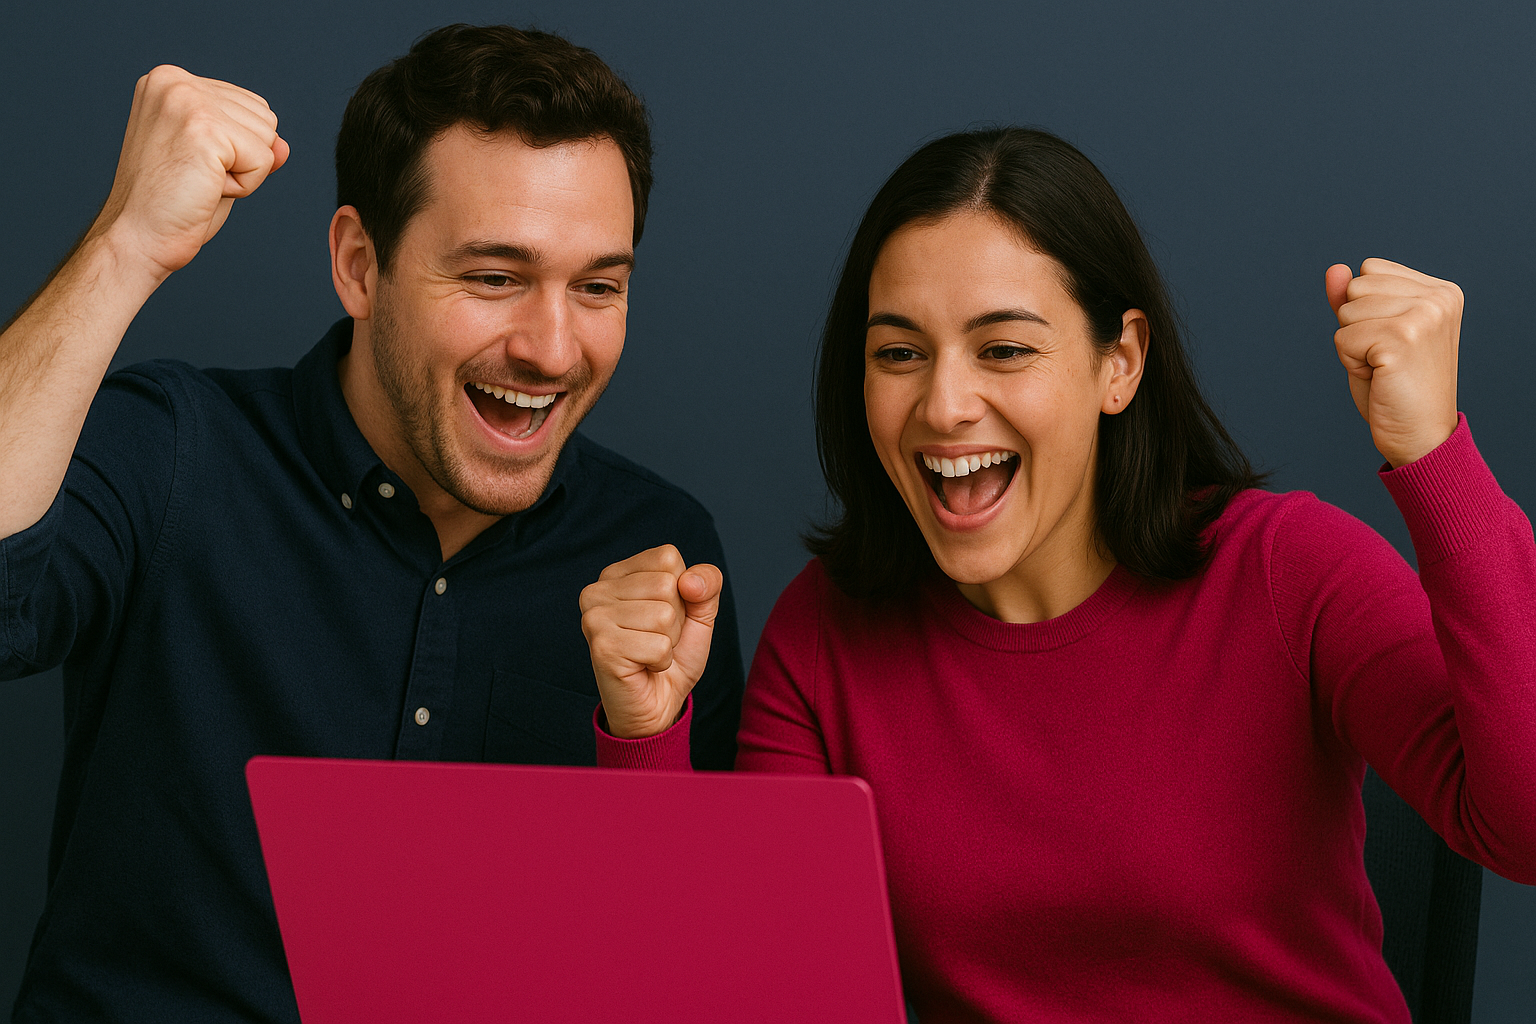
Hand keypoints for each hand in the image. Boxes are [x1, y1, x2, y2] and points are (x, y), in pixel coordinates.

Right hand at [91, 65, 288, 280]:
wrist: (137, 238)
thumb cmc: (171, 206)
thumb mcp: (217, 164)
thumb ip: (252, 145)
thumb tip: (284, 145)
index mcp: (170, 80)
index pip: (249, 106)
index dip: (235, 149)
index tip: (190, 166)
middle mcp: (174, 81)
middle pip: (265, 118)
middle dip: (242, 159)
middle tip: (195, 179)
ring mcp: (187, 100)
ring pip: (268, 138)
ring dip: (243, 172)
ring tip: (198, 183)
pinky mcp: (205, 128)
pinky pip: (264, 160)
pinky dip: (245, 186)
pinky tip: (205, 190)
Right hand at [579, 545, 721, 738]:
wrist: (657, 706)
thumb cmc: (673, 656)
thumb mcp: (700, 613)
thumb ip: (706, 584)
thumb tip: (688, 581)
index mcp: (617, 573)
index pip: (668, 557)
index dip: (682, 590)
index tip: (665, 616)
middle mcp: (598, 589)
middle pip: (667, 585)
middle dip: (676, 619)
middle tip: (657, 639)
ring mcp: (594, 617)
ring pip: (663, 615)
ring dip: (668, 642)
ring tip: (649, 653)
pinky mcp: (602, 646)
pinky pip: (659, 646)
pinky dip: (661, 662)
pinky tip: (644, 667)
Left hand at [1326, 258, 1460, 466]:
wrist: (1420, 436)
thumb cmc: (1396, 388)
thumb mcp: (1372, 334)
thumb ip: (1354, 300)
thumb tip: (1334, 269)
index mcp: (1440, 291)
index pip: (1370, 270)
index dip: (1366, 309)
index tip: (1392, 342)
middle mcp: (1438, 298)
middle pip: (1356, 288)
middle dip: (1356, 326)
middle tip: (1386, 359)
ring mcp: (1424, 316)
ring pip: (1346, 311)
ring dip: (1353, 345)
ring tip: (1384, 368)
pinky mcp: (1402, 338)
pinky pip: (1343, 338)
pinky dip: (1350, 362)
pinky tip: (1379, 377)